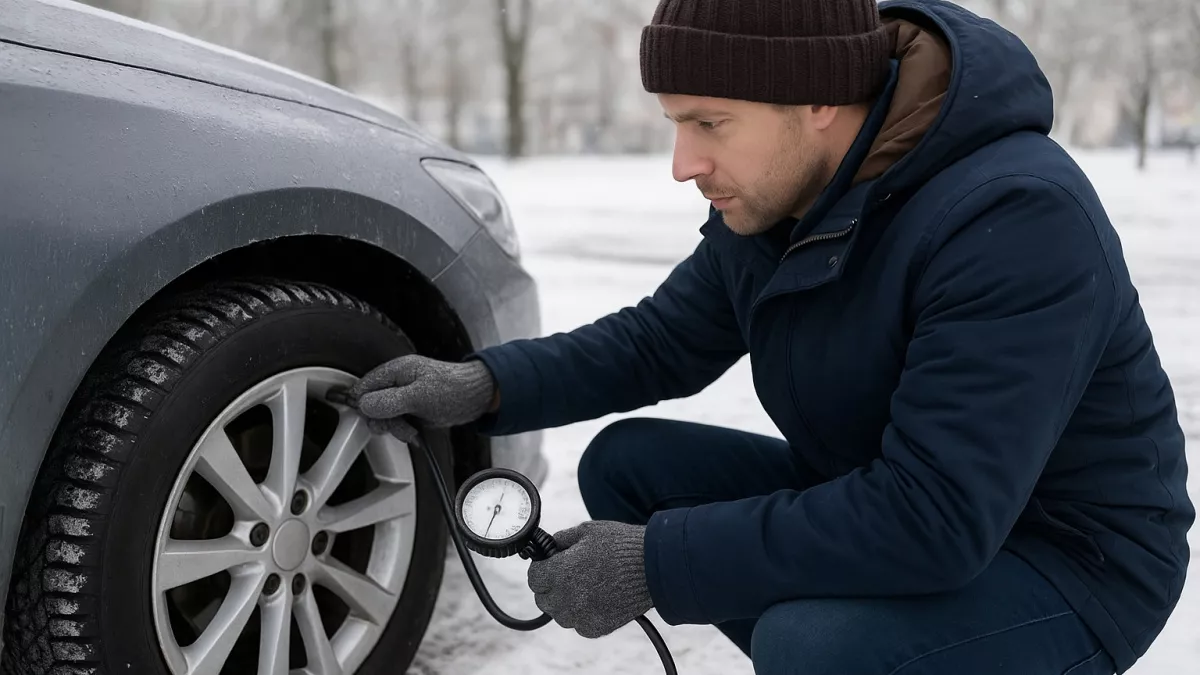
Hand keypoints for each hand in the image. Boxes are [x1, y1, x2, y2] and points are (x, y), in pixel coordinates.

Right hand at [345, 355, 496, 436]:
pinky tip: (415, 432)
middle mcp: (397, 383)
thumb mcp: (420, 396)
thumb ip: (389, 401)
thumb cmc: (455, 389)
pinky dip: (403, 431)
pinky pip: (397, 424)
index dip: (365, 405)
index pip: (363, 388)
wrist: (477, 398)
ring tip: (412, 429)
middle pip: (371, 406)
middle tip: (401, 424)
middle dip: (383, 420)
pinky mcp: (411, 410)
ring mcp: (403, 397)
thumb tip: (363, 405)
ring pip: (383, 418)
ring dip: (395, 428)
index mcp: (396, 371)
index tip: (376, 418)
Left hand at [527, 520, 652, 637]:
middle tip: (568, 574)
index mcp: (560, 573)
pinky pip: (578, 624)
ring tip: (585, 586)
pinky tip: (596, 598)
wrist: (653, 568)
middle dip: (550, 585)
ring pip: (559, 614)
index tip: (551, 563)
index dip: (542, 568)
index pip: (533, 578)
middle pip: (542, 599)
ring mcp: (581, 617)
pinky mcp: (595, 628)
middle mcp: (566, 599)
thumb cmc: (621, 546)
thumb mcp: (586, 531)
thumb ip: (560, 540)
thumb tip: (548, 547)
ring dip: (565, 602)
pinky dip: (582, 614)